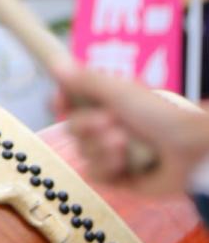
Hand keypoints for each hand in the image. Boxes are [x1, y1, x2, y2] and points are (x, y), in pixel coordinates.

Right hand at [55, 64, 208, 194]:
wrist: (186, 150)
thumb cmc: (159, 115)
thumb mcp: (119, 91)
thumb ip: (85, 80)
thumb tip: (56, 65)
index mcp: (106, 103)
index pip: (70, 102)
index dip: (62, 102)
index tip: (60, 102)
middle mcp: (105, 127)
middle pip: (72, 129)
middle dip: (89, 126)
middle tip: (111, 122)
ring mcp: (110, 153)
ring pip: (83, 152)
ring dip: (104, 148)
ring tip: (126, 144)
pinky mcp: (116, 177)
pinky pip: (95, 174)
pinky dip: (110, 167)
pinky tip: (126, 163)